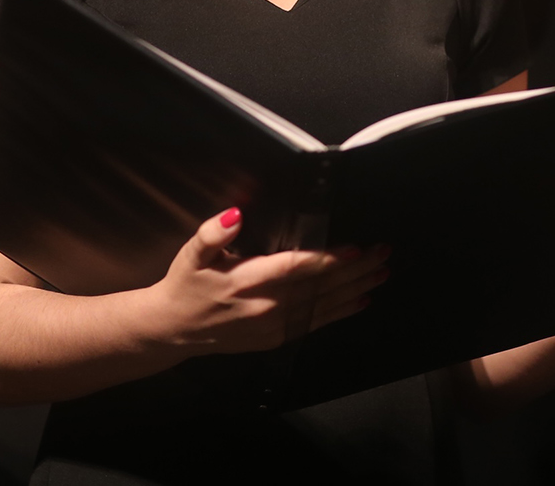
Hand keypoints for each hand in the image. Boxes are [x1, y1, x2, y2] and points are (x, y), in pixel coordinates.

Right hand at [139, 207, 386, 355]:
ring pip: (322, 306)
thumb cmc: (185, 285)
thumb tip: (235, 214)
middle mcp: (264, 307)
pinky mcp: (275, 339)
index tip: (354, 248)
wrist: (172, 330)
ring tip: (380, 273)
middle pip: (318, 287)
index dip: (327, 259)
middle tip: (382, 253)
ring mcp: (272, 327)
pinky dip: (340, 312)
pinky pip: (314, 324)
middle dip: (354, 270)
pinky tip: (361, 300)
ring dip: (355, 289)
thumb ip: (213, 233)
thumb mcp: (191, 253)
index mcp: (245, 281)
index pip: (295, 268)